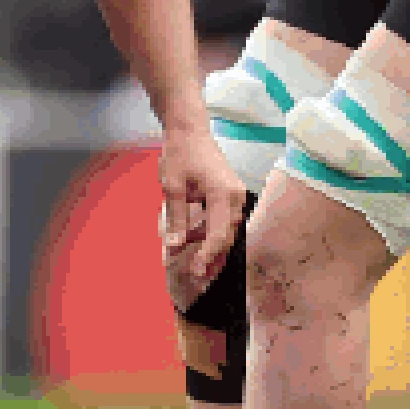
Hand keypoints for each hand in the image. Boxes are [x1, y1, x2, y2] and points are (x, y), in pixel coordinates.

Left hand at [154, 121, 247, 312]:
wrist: (189, 130)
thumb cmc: (180, 154)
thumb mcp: (173, 188)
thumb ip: (177, 219)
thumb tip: (175, 247)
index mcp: (223, 193)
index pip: (218, 233)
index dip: (207, 255)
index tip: (195, 272)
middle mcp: (237, 196)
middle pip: (227, 236)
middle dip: (213, 258)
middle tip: (196, 278)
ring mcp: (237, 195)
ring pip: (228, 231)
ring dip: (212, 248)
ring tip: (196, 267)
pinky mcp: (231, 195)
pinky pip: (225, 220)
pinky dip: (212, 233)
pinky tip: (196, 243)